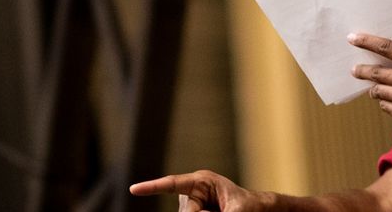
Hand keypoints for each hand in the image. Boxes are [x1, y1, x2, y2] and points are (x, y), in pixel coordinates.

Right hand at [130, 170, 275, 211]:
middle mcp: (193, 192)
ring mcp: (192, 205)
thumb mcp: (236, 211)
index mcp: (202, 182)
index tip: (134, 189)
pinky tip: (213, 211)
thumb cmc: (249, 206)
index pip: (173, 184)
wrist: (257, 211)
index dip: (152, 187)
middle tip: (220, 211)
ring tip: (220, 211)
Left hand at [349, 33, 391, 138]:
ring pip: (377, 91)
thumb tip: (387, 60)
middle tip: (355, 70)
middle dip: (362, 71)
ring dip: (377, 89)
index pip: (386, 48)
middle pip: (375, 73)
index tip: (353, 38)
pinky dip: (387, 103)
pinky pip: (385, 106)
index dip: (366, 42)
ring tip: (381, 88)